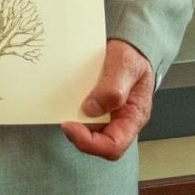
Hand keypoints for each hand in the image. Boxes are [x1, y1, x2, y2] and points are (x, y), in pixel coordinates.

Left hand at [61, 39, 153, 160]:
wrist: (128, 47)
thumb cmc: (133, 57)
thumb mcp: (127, 66)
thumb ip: (113, 88)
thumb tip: (91, 109)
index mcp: (133, 117)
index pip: (113, 146)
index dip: (90, 143)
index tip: (70, 126)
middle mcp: (118, 121)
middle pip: (96, 142)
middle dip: (77, 132)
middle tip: (62, 116)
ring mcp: (105, 115)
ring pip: (85, 130)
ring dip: (71, 120)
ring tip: (63, 103)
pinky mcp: (93, 106)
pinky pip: (80, 115)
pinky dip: (69, 108)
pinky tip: (64, 97)